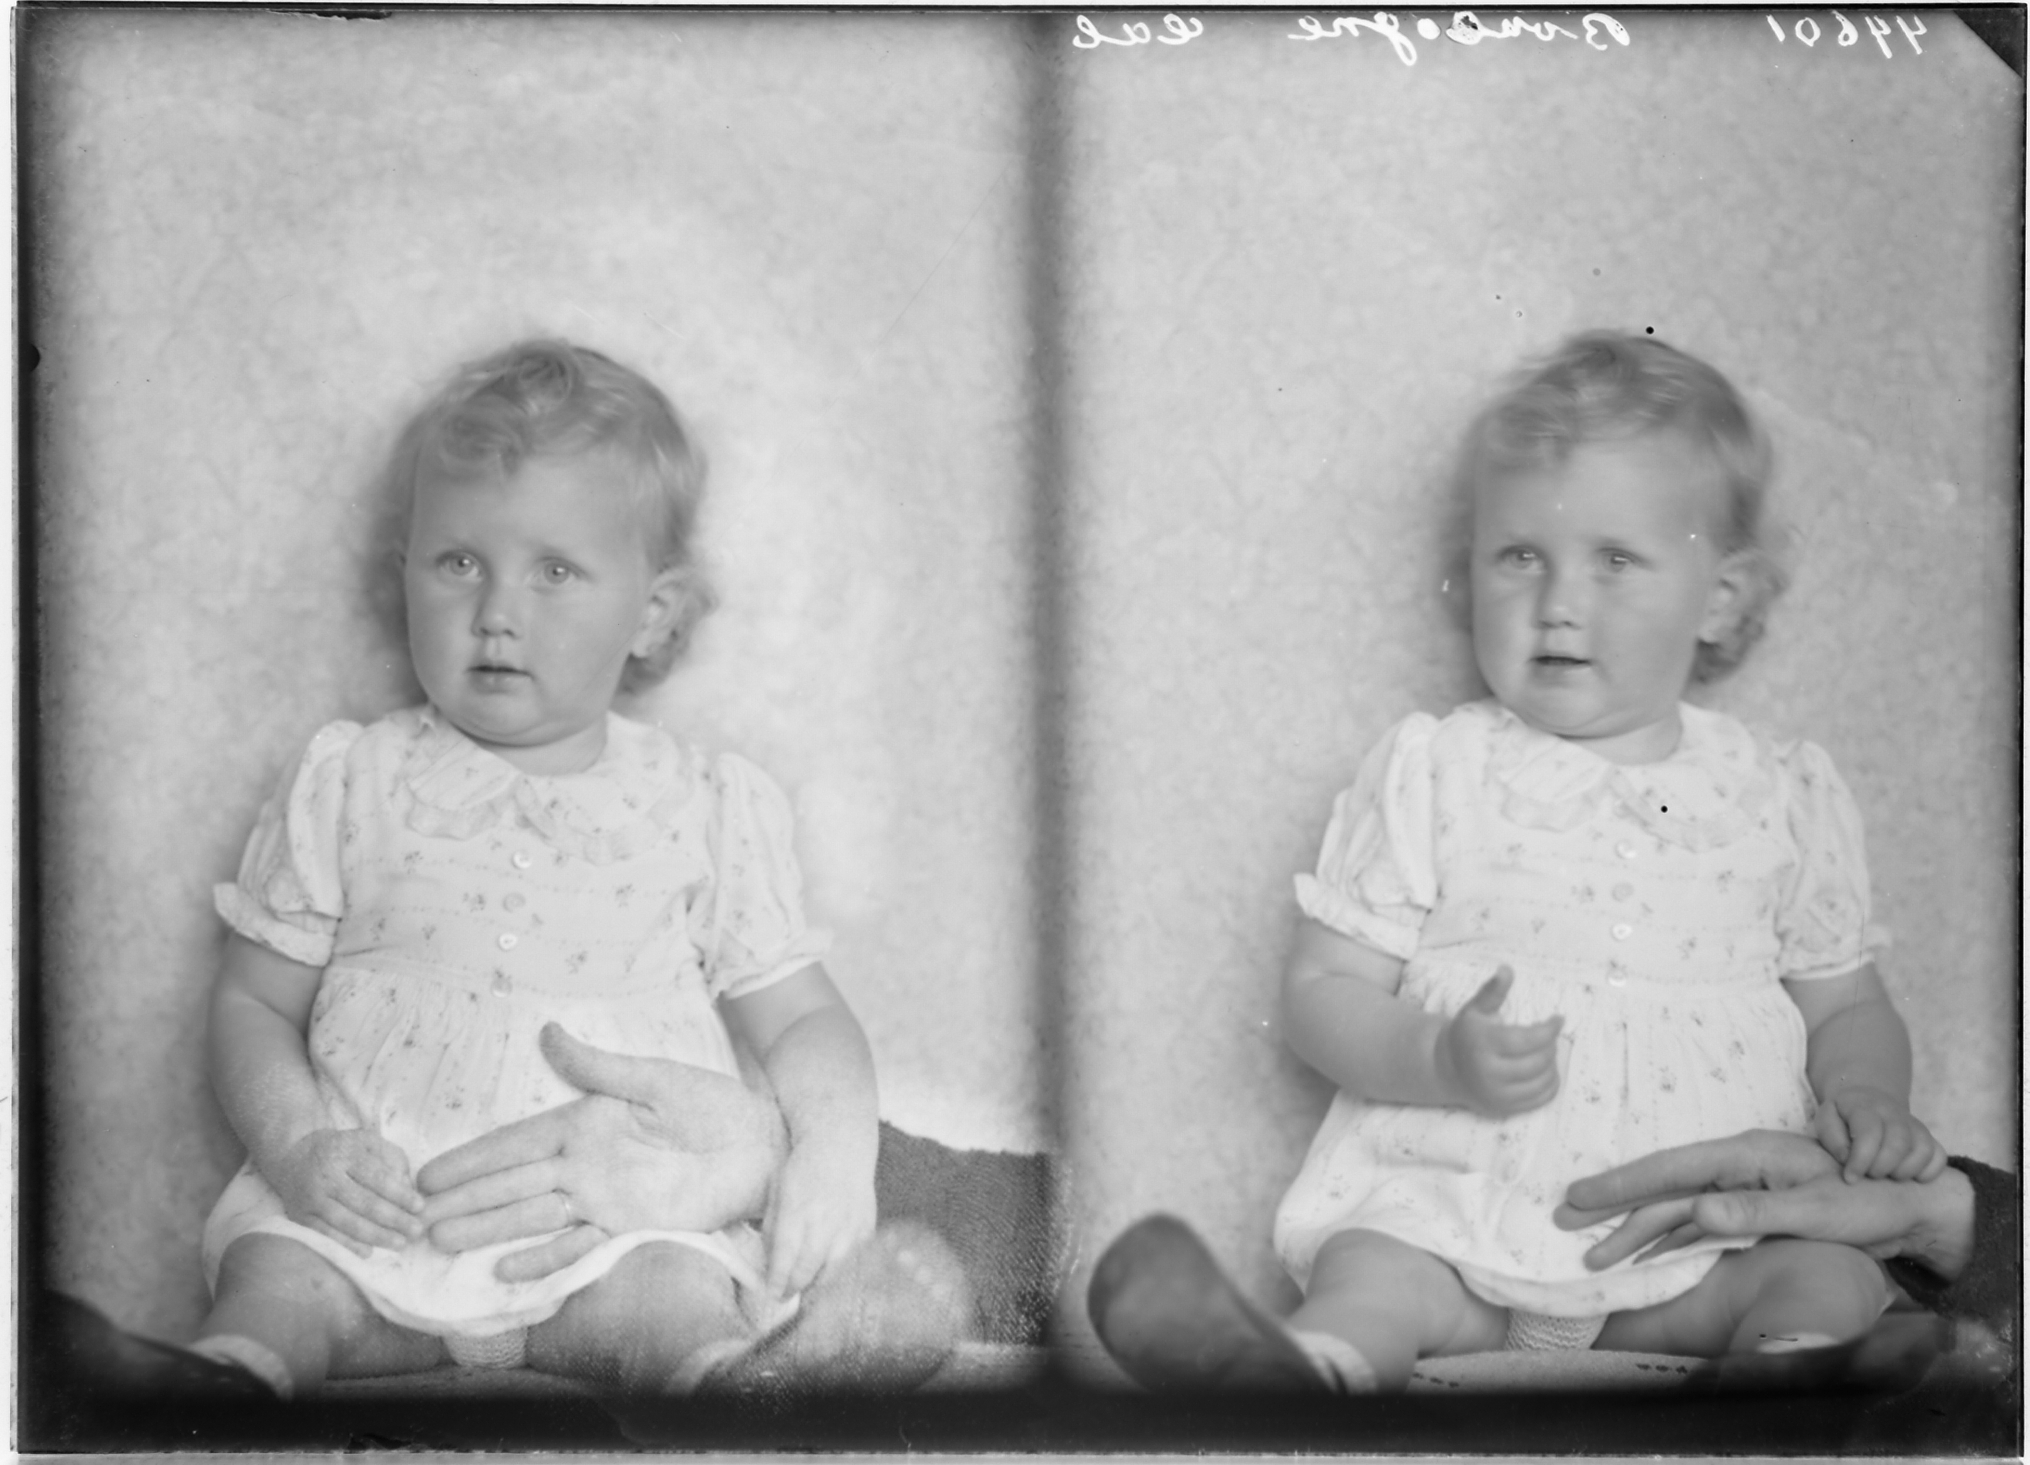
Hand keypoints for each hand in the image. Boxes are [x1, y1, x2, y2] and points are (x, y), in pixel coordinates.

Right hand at [269, 1127, 422, 1255]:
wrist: (294, 1155)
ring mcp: (311, 1198)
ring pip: (347, 1222)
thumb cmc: (342, 1150)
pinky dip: (348, 1245)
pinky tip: (368, 1253)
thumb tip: (406, 1186)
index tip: (421, 1207)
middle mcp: (326, 1177)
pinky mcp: (300, 1216)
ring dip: (376, 1236)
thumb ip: (391, 1158)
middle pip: (364, 1203)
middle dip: (394, 1219)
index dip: (400, 1195)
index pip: (377, 1178)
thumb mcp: (367, 1142)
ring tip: (399, 1244)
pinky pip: (326, 1235)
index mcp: (346, 1154)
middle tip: (416, 1231)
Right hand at [416, 1024, 786, 1282]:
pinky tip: (506, 1270)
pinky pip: (576, 1245)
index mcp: (584, 1124)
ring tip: (440, 1240)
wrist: (759, 1148)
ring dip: (488, 1229)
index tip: (426, 1173)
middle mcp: (583, 1165)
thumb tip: (547, 1032)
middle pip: (510, 1185)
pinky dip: (543, 1257)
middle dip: (463, 1200)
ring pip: (531, 1216)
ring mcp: (602, 1199)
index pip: (514, 1144)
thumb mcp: (655, 1078)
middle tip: (412, 1217)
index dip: (471, 1159)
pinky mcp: (628, 1226)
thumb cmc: (713, 1106)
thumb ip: (598, 1066)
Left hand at [764, 1143, 876, 1298]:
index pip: (785, 1258)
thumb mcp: (778, 1195)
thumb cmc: (802, 1170)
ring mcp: (850, 1226)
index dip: (777, 1281)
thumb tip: (771, 1267)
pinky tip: (826, 1267)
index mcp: (798, 1210)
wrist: (840, 1148)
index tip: (771, 1294)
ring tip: (805, 1288)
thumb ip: (773, 1231)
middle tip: (784, 1296)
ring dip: (816, 1284)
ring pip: (832, 1272)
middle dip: (794, 1288)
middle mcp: (825, 1221)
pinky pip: (850, 1259)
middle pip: (808, 1270)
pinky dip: (837, 1267)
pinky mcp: (866, 1228)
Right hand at [1434, 966, 1561, 1117]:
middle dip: (1550, 1045)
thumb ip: (1492, 990)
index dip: (1549, 1029)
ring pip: (1543, 1081)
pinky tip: (1544, 1071)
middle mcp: (1488, 1072)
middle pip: (1539, 1061)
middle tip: (1547, 1035)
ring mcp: (1497, 1094)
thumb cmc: (1467, 1034)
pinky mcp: (1505, 1108)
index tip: (1559, 1019)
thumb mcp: (1475, 1009)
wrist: (1446, 1069)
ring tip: (1544, 1052)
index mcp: (1482, 1044)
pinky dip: (1550, 1084)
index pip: (1527, 1039)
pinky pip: (1541, 1099)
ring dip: (1552, 1064)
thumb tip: (1507, 969)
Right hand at [1555, 1129, 1973, 1281]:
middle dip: (1611, 1204)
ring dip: (1631, 1231)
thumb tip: (1695, 1213)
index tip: (1582, 1195)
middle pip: (1660, 1187)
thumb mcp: (1815, 1208)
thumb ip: (1753, 1211)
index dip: (1623, 1183)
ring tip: (1591, 1253)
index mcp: (1745, 1156)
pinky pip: (1692, 1227)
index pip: (1671, 1169)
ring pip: (1672, 1210)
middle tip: (1562, 1216)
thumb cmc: (1865, 1202)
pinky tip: (1638, 1256)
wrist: (1904, 1202)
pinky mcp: (1745, 1211)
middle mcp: (1733, 1168)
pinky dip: (1661, 1242)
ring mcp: (1738, 1189)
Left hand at [1816, 1085, 1946, 1181]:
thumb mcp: (1827, 1121)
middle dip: (1881, 1167)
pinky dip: (1928, 1172)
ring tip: (1887, 1176)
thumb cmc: (1842, 1119)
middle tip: (1869, 1175)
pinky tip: (1910, 1178)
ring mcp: (1914, 1125)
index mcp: (1864, 1106)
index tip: (1850, 1178)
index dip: (1860, 1160)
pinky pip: (1939, 1157)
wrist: (1867, 1102)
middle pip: (1899, 1143)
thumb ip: (1832, 1138)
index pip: (1869, 1133)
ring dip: (1904, 1172)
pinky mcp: (1928, 1138)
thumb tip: (1847, 1159)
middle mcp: (1894, 1113)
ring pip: (1922, 1150)